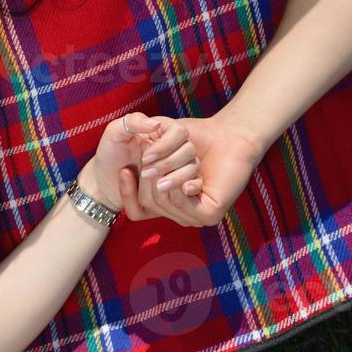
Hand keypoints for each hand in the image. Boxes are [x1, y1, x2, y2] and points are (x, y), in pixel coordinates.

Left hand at [83, 112, 201, 215]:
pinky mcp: (174, 191)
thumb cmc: (109, 155)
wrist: (102, 183)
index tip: (145, 157)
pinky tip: (153, 194)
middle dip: (166, 165)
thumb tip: (156, 124)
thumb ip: (133, 122)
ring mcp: (176, 171)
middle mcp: (174, 151)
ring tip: (144, 181)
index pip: (180, 133)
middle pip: (189, 153)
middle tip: (145, 172)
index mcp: (162, 133)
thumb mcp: (114, 133)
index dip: (166, 146)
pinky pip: (185, 194)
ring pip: (190, 174)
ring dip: (170, 180)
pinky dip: (171, 196)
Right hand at [116, 114, 267, 226]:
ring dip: (166, 174)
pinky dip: (180, 184)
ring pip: (164, 201)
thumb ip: (144, 157)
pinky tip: (189, 174)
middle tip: (149, 155)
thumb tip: (123, 172)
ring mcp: (195, 216)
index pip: (137, 211)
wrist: (228, 135)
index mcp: (168, 201)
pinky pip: (182, 203)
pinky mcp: (210, 215)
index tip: (124, 171)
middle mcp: (180, 212)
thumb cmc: (195, 136)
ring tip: (170, 160)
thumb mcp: (161, 143)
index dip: (126, 194)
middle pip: (149, 203)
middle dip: (148, 177)